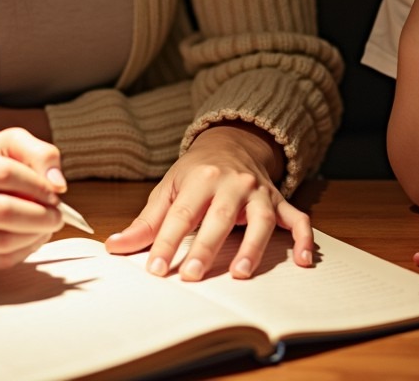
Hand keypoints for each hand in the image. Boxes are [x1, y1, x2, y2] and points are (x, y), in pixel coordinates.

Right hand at [0, 127, 68, 273]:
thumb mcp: (6, 145)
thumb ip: (38, 153)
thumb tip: (57, 184)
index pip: (4, 174)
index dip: (38, 185)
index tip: (55, 191)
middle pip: (2, 213)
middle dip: (42, 216)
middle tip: (58, 214)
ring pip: (2, 243)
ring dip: (36, 236)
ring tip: (45, 224)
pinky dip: (24, 251)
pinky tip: (29, 237)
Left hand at [102, 122, 311, 280]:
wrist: (232, 142)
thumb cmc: (196, 172)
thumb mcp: (168, 188)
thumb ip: (146, 222)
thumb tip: (114, 247)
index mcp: (200, 178)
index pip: (181, 213)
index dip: (167, 242)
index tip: (155, 268)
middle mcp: (232, 183)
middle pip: (219, 217)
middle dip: (206, 247)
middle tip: (192, 276)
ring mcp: (259, 192)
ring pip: (261, 219)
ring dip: (253, 246)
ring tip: (240, 273)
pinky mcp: (279, 201)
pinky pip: (298, 219)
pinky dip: (304, 239)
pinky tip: (305, 261)